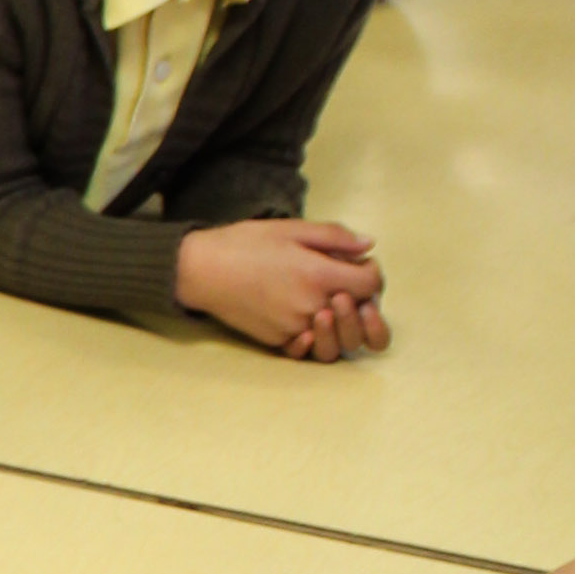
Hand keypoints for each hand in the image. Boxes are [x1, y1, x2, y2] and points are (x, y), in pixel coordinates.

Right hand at [175, 217, 388, 361]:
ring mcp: (296, 328)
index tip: (359, 265)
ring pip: (339, 336)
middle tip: (347, 284)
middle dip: (362, 298)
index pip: (371, 284)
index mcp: (319, 274)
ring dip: (342, 321)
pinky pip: (311, 345)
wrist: (202, 270)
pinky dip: (315, 333)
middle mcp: (312, 306)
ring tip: (328, 303)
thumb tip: (368, 246)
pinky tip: (307, 317)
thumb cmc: (245, 244)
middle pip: (360, 313)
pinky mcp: (279, 341)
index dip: (372, 273)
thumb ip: (335, 236)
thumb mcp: (292, 228)